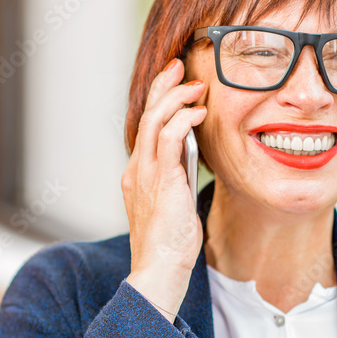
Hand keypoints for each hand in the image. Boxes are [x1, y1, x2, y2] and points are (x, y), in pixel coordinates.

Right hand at [121, 58, 207, 321]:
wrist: (158, 272)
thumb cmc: (169, 247)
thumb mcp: (174, 204)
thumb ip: (178, 179)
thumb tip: (193, 156)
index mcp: (137, 175)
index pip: (145, 128)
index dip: (158, 100)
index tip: (174, 82)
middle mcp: (136, 170)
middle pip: (146, 115)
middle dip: (162, 86)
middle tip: (179, 65)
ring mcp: (145, 174)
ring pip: (154, 120)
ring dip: (176, 97)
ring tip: (196, 85)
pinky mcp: (160, 181)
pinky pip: (169, 138)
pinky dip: (184, 119)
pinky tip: (200, 113)